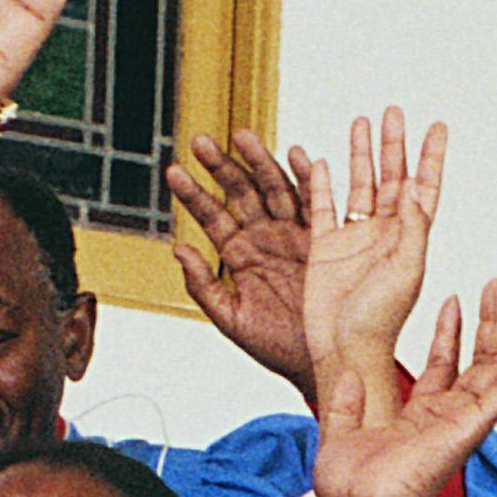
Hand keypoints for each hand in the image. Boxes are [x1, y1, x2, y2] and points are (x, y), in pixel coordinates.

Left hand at [170, 129, 320, 394]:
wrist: (321, 360)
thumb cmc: (277, 346)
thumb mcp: (232, 319)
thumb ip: (203, 285)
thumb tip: (179, 248)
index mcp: (239, 256)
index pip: (210, 216)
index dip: (192, 194)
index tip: (174, 171)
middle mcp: (264, 238)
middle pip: (239, 192)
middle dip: (221, 166)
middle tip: (201, 142)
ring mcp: (292, 234)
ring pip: (273, 188)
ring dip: (258, 161)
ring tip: (241, 136)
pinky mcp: (322, 238)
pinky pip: (315, 202)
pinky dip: (306, 179)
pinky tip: (295, 156)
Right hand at [297, 108, 442, 415]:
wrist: (344, 349)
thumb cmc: (379, 321)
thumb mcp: (405, 272)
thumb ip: (413, 229)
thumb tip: (416, 188)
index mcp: (409, 239)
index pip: (425, 188)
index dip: (431, 157)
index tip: (437, 125)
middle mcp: (383, 234)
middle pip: (392, 177)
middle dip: (394, 144)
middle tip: (394, 112)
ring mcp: (353, 239)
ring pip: (359, 185)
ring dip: (361, 155)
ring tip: (361, 122)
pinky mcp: (325, 248)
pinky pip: (323, 207)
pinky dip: (321, 183)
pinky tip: (322, 161)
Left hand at [314, 281, 496, 496]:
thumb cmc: (353, 487)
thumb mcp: (340, 433)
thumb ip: (344, 404)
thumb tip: (347, 375)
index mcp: (419, 420)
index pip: (444, 367)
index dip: (449, 333)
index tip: (453, 301)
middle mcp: (447, 419)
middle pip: (479, 361)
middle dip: (488, 321)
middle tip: (495, 286)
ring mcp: (464, 421)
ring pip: (496, 366)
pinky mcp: (474, 424)